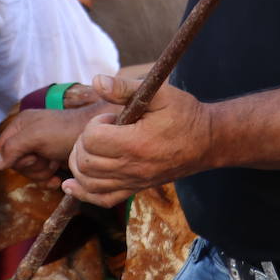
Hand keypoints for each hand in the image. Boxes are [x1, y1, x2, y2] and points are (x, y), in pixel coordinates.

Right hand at [0, 104, 96, 186]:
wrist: (97, 138)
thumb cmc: (66, 131)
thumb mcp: (36, 135)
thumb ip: (13, 147)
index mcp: (21, 125)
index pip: (1, 149)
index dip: (13, 158)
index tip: (29, 155)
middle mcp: (28, 136)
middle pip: (16, 163)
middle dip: (31, 166)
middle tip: (44, 157)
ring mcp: (41, 149)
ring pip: (30, 172)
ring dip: (42, 172)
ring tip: (54, 162)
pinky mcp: (53, 160)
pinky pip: (42, 177)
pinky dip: (49, 179)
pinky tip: (58, 177)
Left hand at [62, 75, 212, 207]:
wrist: (208, 141)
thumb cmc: (185, 113)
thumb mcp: (159, 93)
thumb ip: (124, 87)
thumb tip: (96, 81)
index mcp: (136, 143)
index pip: (92, 139)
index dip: (95, 124)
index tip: (111, 117)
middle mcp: (133, 167)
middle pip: (85, 161)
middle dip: (84, 142)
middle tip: (101, 129)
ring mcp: (134, 181)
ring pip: (88, 182)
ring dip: (79, 164)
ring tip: (91, 147)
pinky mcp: (136, 189)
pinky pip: (102, 199)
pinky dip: (83, 193)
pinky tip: (72, 185)